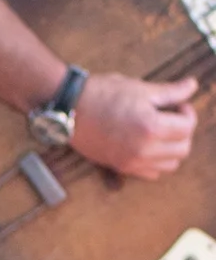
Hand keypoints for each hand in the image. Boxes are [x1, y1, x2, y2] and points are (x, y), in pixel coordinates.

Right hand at [72, 72, 197, 179]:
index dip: (188, 113)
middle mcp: (145, 149)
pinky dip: (157, 161)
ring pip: (171, 164)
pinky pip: (153, 172)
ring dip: (172, 148)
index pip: (187, 127)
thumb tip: (192, 86)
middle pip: (183, 148)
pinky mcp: (122, 168)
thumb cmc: (100, 92)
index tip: (180, 105)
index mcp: (151, 126)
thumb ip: (169, 91)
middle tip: (172, 116)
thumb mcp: (137, 87)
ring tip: (160, 131)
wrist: (68, 106)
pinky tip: (147, 144)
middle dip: (183, 131)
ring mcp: (133, 161)